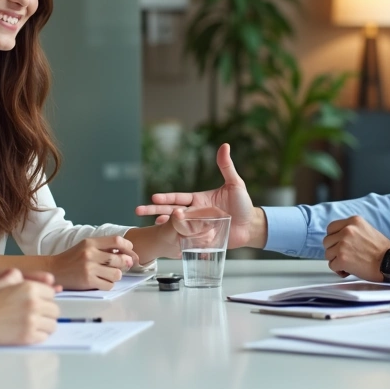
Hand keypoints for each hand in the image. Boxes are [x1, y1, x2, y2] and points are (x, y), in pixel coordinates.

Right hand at [0, 269, 59, 345]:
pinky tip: (32, 331)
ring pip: (53, 324)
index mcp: (29, 288)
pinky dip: (40, 334)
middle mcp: (34, 304)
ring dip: (46, 323)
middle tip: (38, 314)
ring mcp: (32, 321)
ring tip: (36, 323)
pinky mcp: (28, 337)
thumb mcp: (2, 281)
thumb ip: (20, 277)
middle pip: (55, 309)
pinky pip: (45, 336)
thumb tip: (47, 280)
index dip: (44, 298)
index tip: (39, 302)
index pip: (51, 293)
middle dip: (47, 311)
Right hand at [48, 236, 134, 290]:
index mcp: (90, 242)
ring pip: (117, 274)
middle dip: (125, 263)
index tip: (130, 252)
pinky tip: (102, 282)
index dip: (128, 247)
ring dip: (116, 275)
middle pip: (120, 259)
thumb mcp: (85, 246)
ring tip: (109, 275)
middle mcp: (90, 254)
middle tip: (123, 266)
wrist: (53, 270)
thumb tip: (127, 254)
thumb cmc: (71, 258)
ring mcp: (89, 268)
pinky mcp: (88, 281)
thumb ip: (103, 247)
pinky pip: (109, 285)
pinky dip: (108, 284)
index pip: (117, 241)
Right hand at [135, 144, 257, 247]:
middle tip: (138, 210)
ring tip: (150, 225)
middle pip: (172, 211)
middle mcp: (195, 214)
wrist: (251, 225)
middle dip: (155, 211)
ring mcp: (197, 228)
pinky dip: (176, 241)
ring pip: (176, 226)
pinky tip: (167, 242)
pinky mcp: (202, 240)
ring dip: (163, 225)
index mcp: (199, 200)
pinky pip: (187, 240)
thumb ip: (226, 167)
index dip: (167, 198)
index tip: (154, 197)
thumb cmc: (243, 204)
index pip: (179, 198)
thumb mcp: (235, 184)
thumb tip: (225, 146)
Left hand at [322, 215, 389, 281]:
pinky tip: (349, 270)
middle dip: (333, 250)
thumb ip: (351, 231)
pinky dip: (339, 270)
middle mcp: (347, 230)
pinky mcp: (342, 258)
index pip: (331, 228)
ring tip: (349, 263)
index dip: (333, 238)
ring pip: (328, 254)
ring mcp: (343, 244)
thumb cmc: (382, 250)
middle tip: (344, 256)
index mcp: (353, 221)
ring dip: (336, 260)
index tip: (338, 244)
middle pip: (327, 241)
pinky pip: (332, 266)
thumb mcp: (366, 230)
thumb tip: (337, 238)